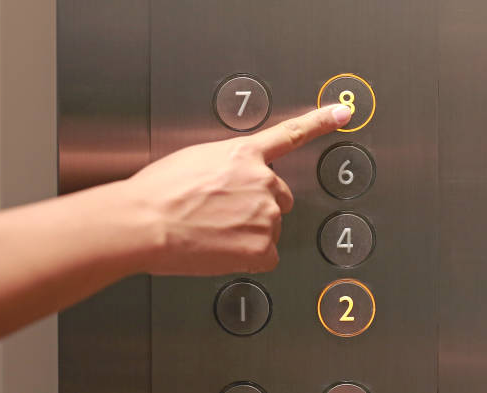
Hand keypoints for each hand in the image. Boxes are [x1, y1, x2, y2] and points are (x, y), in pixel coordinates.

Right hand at [128, 104, 351, 275]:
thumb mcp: (193, 160)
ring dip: (248, 232)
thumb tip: (229, 180)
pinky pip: (265, 256)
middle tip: (224, 214)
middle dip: (258, 206)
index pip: (290, 134)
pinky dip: (248, 257)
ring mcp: (264, 214)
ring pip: (268, 228)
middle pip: (279, 198)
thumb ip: (225, 166)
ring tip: (212, 232)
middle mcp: (262, 181)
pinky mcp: (260, 247)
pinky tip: (221, 250)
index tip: (341, 113)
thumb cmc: (158, 192)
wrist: (145, 221)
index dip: (319, 122)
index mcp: (244, 155)